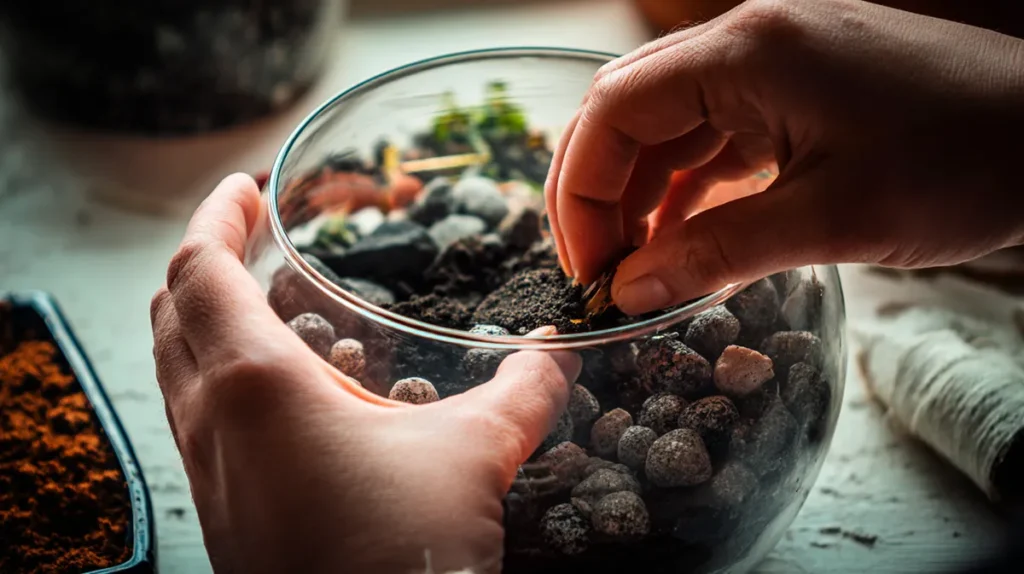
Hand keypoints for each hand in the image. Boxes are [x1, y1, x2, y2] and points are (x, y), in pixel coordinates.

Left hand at [151, 174, 580, 573]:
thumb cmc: (400, 556)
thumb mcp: (474, 457)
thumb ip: (520, 392)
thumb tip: (554, 357)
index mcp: (254, 384)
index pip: (198, 268)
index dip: (216, 214)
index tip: (246, 186)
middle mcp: (211, 421)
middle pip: (172, 309)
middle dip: (206, 258)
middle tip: (251, 236)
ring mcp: (206, 472)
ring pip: (175, 366)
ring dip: (203, 317)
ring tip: (260, 300)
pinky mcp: (222, 511)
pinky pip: (193, 417)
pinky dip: (215, 374)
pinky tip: (279, 392)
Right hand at [547, 0, 1023, 314]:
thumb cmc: (963, 163)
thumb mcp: (831, 220)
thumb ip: (715, 253)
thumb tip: (628, 292)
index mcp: (746, 53)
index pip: (616, 108)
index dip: (582, 191)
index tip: (585, 267)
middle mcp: (746, 44)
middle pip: (628, 109)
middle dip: (598, 191)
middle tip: (596, 270)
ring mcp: (770, 66)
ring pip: (666, 126)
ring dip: (640, 196)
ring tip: (634, 268)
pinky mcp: (794, 94)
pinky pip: (713, 138)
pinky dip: (686, 190)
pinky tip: (680, 239)